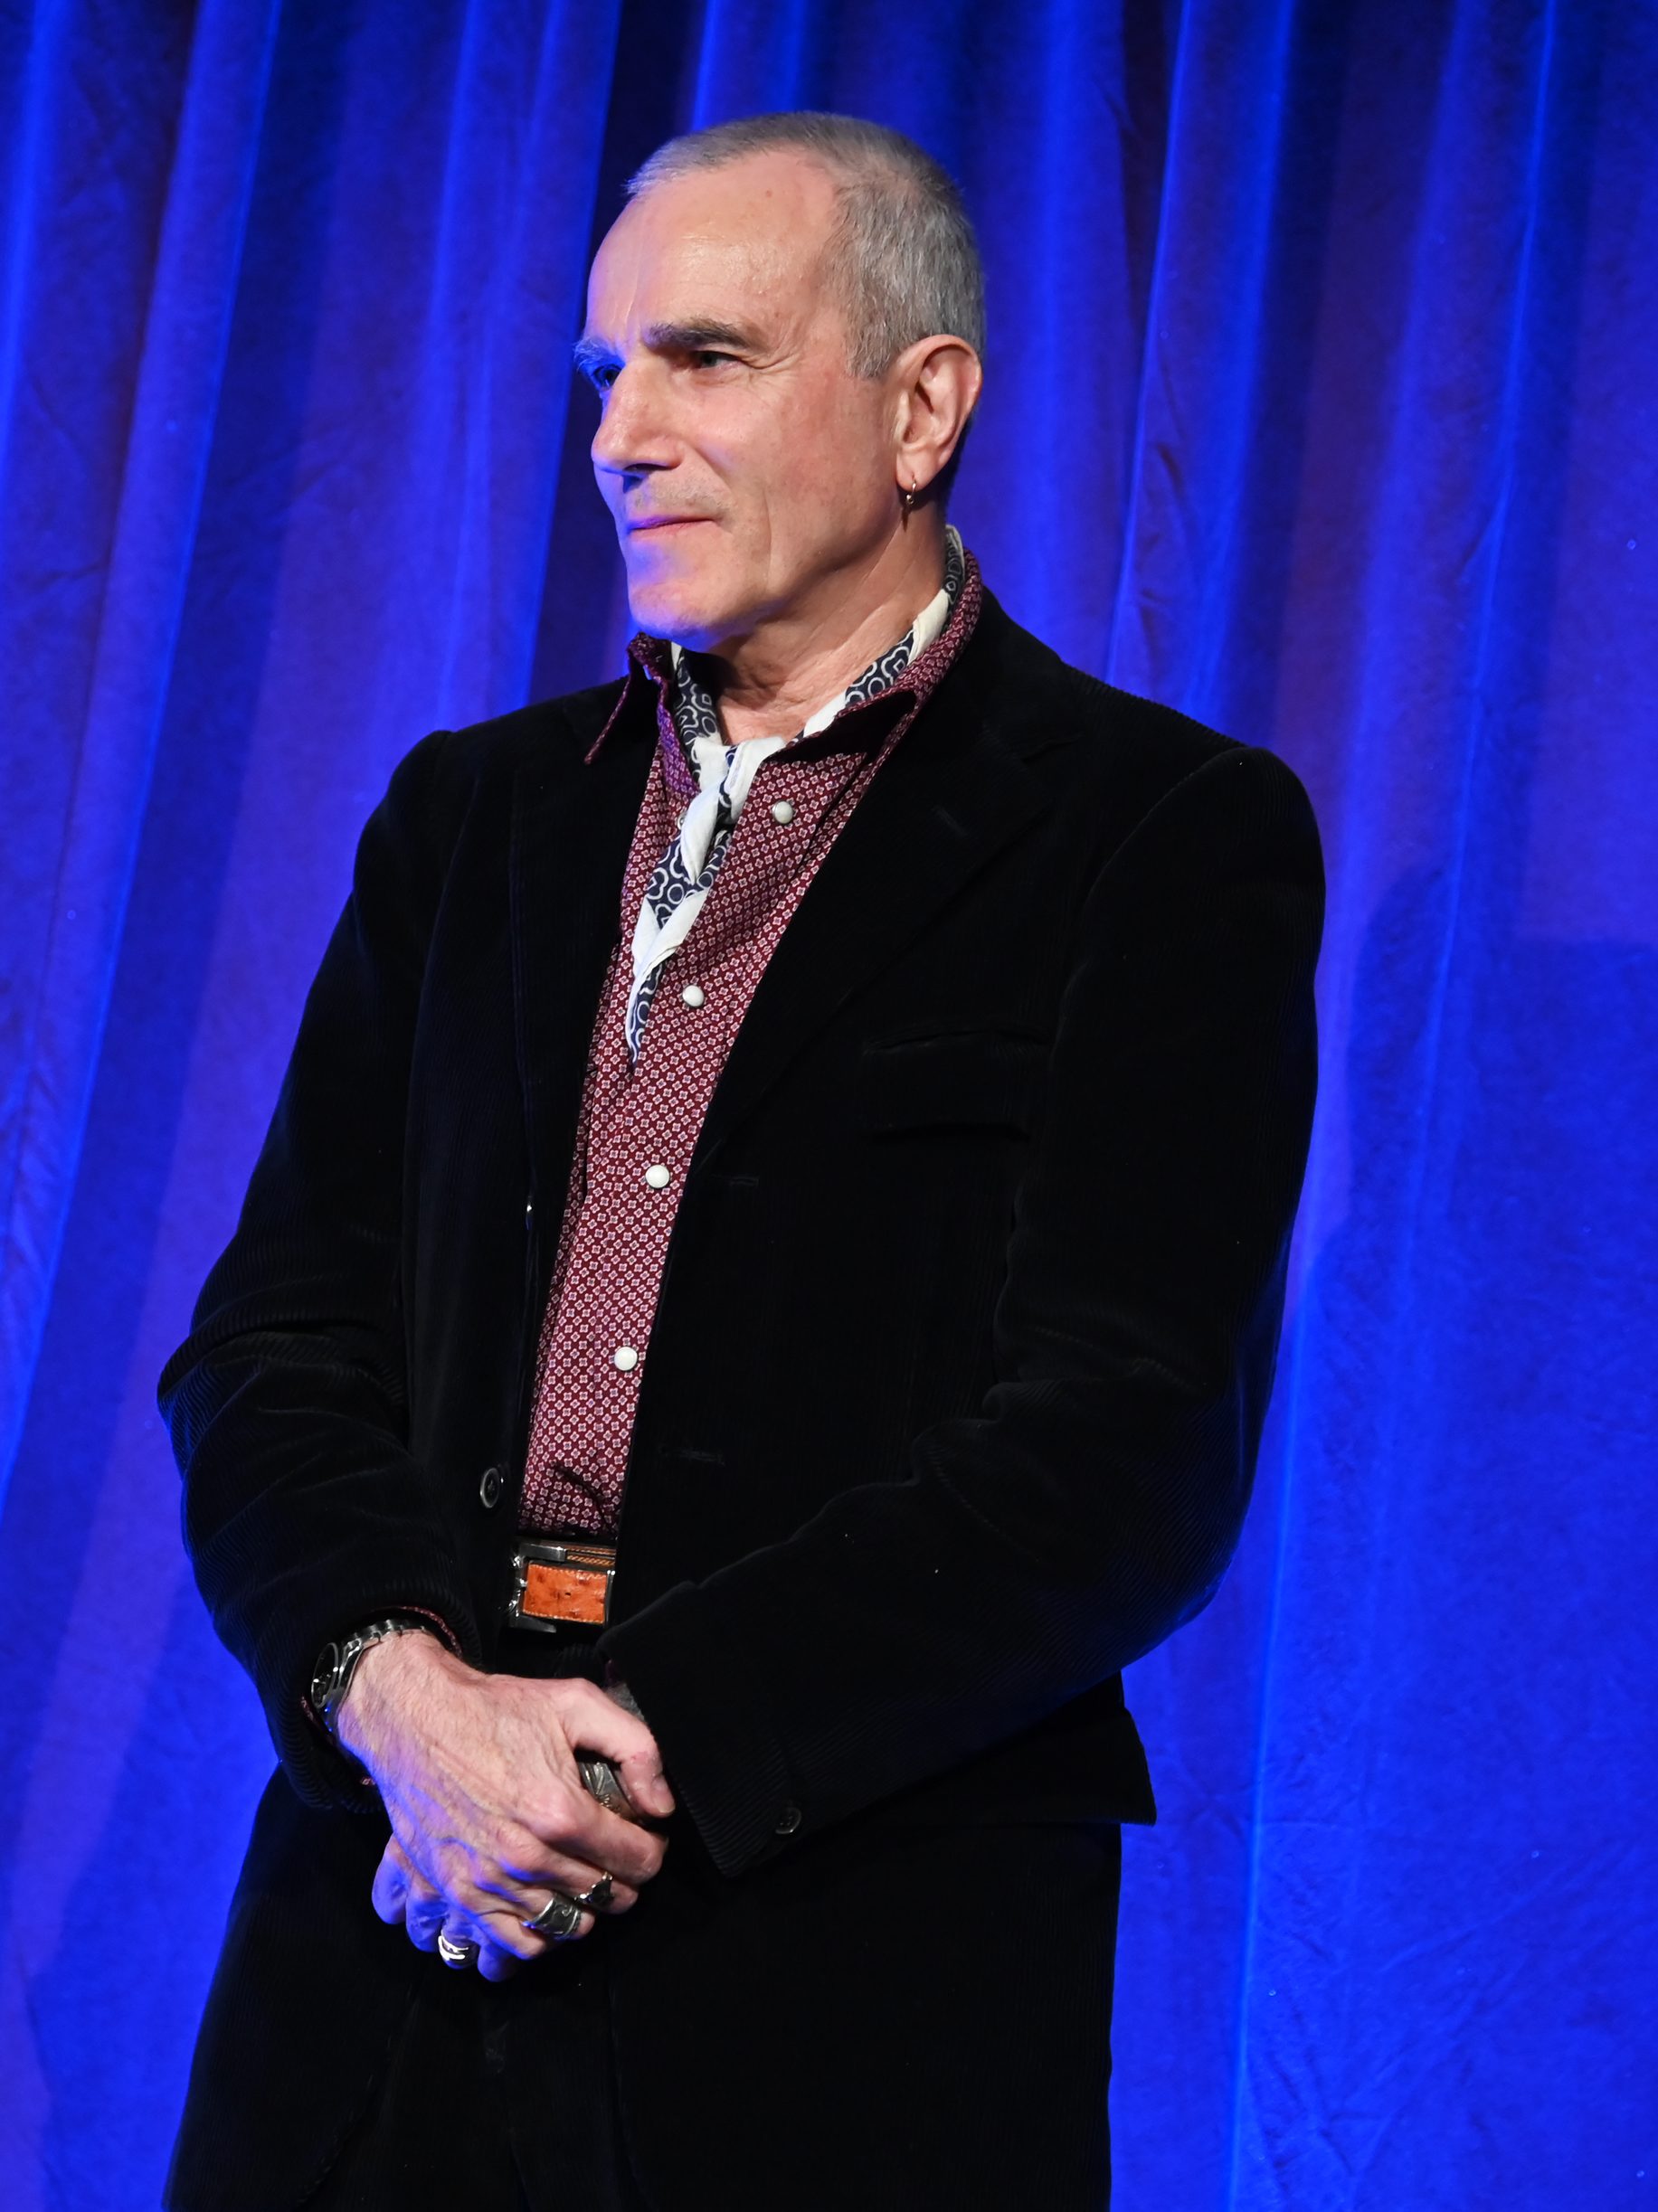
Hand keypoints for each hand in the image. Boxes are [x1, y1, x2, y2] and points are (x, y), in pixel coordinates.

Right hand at [340, 1633, 673, 1980]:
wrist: (414, 1719)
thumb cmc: (495, 1709)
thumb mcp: (577, 1702)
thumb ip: (636, 1749)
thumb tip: (661, 1805)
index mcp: (558, 1811)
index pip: (636, 1860)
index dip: (652, 1849)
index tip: (647, 1836)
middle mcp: (524, 1857)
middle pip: (604, 1896)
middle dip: (623, 1878)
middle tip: (618, 1856)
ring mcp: (486, 1882)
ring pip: (564, 1927)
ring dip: (585, 1909)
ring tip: (585, 1882)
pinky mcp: (455, 1893)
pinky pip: (510, 1945)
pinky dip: (537, 1939)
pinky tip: (546, 1912)